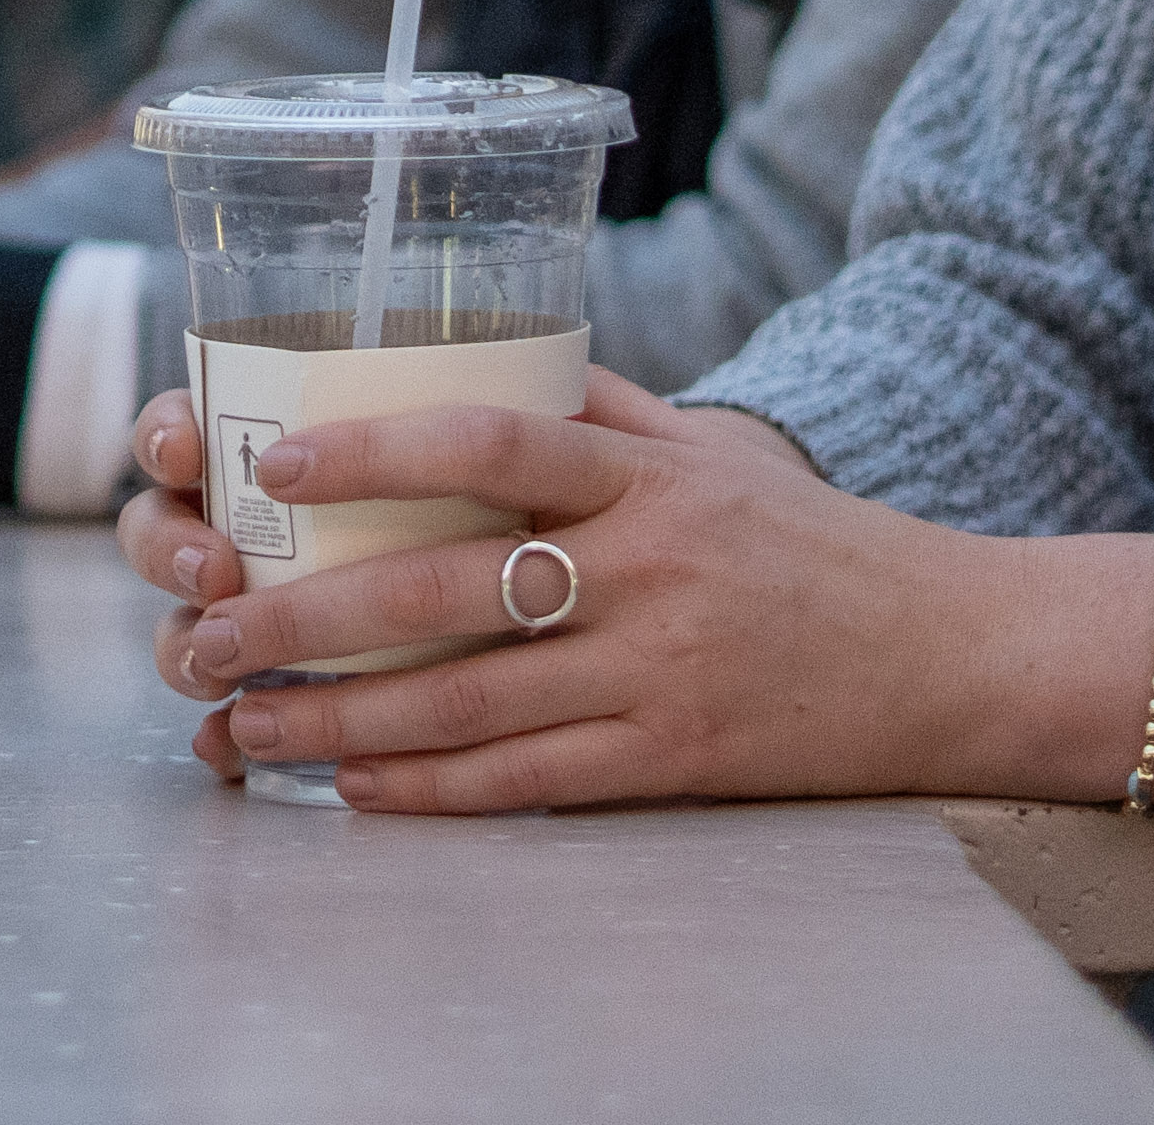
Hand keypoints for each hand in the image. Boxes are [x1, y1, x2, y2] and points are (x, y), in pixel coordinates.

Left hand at [125, 374, 1153, 816]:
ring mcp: (658, 672)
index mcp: (647, 475)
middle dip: (302, 618)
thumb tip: (476, 363)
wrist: (949, 651)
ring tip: (240, 723)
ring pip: (464, 704)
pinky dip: (428, 790)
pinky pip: (527, 782)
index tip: (272, 460)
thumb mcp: (713, 452)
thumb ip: (598, 410)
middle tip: (203, 631)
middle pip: (443, 594)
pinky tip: (352, 790)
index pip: (489, 444)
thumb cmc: (810, 543)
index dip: (371, 449)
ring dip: (334, 721)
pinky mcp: (675, 762)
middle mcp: (646, 570)